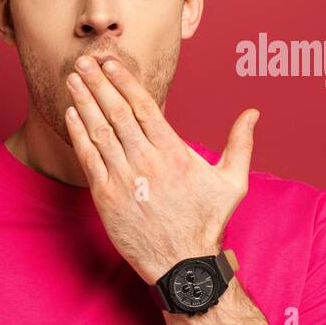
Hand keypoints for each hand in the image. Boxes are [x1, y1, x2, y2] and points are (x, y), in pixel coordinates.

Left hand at [63, 55, 257, 284]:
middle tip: (85, 60)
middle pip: (118, 113)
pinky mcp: (106, 197)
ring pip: (100, 132)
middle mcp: (148, 161)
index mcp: (175, 153)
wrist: (182, 263)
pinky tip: (71, 114)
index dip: (125, 81)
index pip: (145, 107)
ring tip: (73, 80)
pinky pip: (89, 159)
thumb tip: (253, 112)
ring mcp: (125, 179)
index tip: (111, 63)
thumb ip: (241, 144)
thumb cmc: (207, 223)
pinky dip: (79, 134)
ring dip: (84, 102)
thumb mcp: (233, 183)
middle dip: (99, 83)